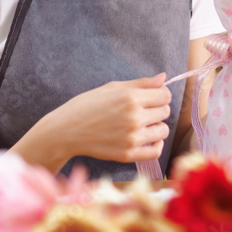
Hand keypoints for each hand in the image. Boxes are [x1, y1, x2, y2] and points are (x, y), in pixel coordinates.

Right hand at [48, 73, 171, 163]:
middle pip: (165, 112)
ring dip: (156, 127)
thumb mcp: (112, 87)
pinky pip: (156, 151)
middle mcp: (134, 117)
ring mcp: (132, 137)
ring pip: (163, 131)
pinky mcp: (128, 154)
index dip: (160, 95)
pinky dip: (156, 145)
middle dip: (157, 109)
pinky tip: (146, 139)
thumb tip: (164, 77)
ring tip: (143, 125)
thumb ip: (141, 83)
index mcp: (131, 98)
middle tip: (143, 111)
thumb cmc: (87, 105)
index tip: (151, 98)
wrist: (67, 131)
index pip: (165, 95)